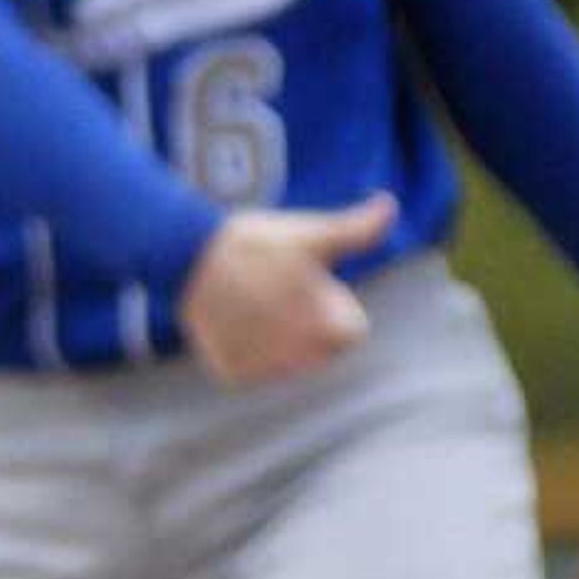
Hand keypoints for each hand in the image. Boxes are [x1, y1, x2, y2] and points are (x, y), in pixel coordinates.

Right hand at [179, 194, 399, 385]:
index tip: (312, 284)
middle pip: (320, 349)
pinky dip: (245, 349)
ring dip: (278, 340)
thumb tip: (389, 204)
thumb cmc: (257, 244)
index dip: (335, 305)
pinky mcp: (231, 373)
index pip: (351, 332)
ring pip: (286, 361)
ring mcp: (262, 370)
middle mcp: (299, 361)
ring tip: (254, 301)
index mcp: (328, 332)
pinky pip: (250, 368)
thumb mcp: (312, 235)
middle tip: (280, 291)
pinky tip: (234, 319)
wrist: (188, 257)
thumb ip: (358, 229)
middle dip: (309, 326)